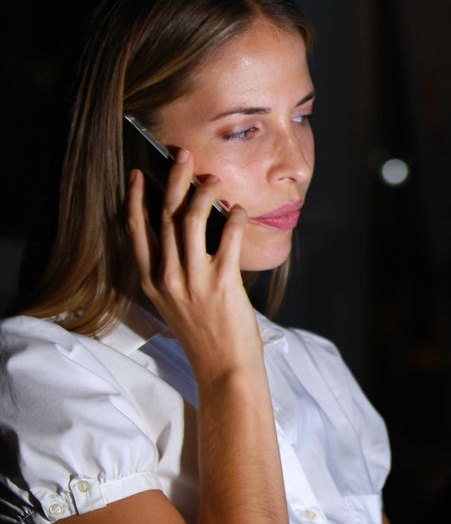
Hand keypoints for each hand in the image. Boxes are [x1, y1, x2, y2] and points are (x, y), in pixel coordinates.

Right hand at [127, 149, 263, 380]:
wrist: (223, 369)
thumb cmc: (206, 336)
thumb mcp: (177, 303)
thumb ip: (176, 271)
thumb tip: (191, 232)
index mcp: (151, 282)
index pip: (137, 231)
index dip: (137, 199)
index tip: (139, 175)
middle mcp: (167, 278)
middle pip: (165, 217)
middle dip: (174, 180)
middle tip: (183, 155)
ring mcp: (192, 281)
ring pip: (192, 222)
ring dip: (204, 193)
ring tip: (214, 178)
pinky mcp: (221, 285)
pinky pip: (228, 240)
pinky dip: (235, 220)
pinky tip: (240, 210)